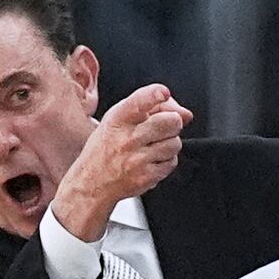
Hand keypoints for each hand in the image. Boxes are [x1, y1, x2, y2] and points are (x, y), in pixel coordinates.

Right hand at [51, 84, 193, 241]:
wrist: (92, 184)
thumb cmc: (106, 149)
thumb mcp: (118, 120)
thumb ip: (150, 108)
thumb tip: (186, 114)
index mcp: (118, 119)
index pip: (140, 101)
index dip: (155, 94)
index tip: (163, 93)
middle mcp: (127, 138)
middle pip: (170, 121)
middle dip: (172, 123)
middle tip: (162, 129)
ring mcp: (137, 159)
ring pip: (175, 143)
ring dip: (169, 144)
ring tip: (152, 148)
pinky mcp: (146, 177)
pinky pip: (171, 162)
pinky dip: (165, 161)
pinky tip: (150, 161)